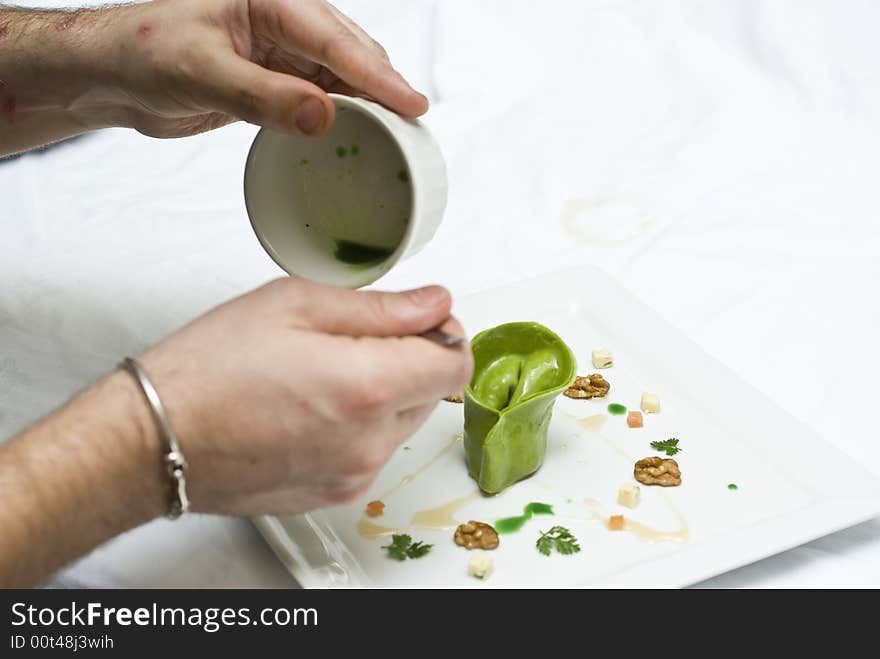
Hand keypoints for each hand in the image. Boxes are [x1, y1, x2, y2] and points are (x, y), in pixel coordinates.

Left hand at [113, 0, 428, 137]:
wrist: (113, 74)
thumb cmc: (144, 54)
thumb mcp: (202, 73)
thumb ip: (263, 96)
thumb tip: (325, 114)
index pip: (335, 39)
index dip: (378, 75)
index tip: (413, 104)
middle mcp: (281, 20)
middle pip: (349, 52)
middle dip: (384, 86)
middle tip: (416, 123)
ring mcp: (280, 50)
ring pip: (340, 75)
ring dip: (367, 102)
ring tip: (400, 131)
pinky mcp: (274, 78)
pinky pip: (320, 93)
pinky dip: (343, 114)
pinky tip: (359, 131)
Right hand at [138, 278, 471, 514]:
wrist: (155, 439)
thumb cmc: (207, 371)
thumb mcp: (294, 305)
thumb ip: (380, 307)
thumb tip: (433, 304)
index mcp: (367, 387)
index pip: (456, 363)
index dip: (445, 334)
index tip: (421, 321)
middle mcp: (370, 441)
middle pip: (433, 393)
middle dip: (410, 359)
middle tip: (352, 340)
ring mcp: (354, 474)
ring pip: (404, 423)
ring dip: (383, 394)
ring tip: (321, 373)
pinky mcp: (335, 494)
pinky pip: (373, 451)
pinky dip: (359, 426)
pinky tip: (310, 406)